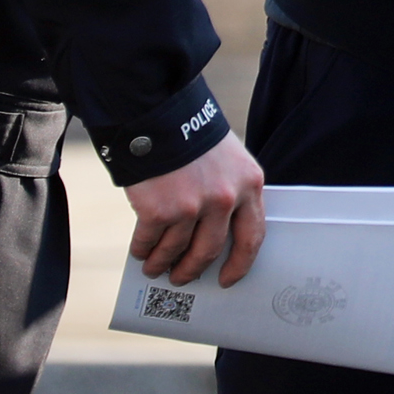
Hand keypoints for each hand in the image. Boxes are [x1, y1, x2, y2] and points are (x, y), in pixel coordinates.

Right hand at [125, 135, 265, 288]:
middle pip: (210, 250)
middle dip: (193, 269)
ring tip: (154, 267)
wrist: (157, 114)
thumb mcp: (228, 158)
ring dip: (163, 264)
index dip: (240, 263)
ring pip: (177, 251)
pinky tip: (140, 250)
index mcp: (248, 184)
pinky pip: (149, 242)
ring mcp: (191, 207)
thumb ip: (228, 191)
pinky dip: (143, 250)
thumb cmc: (191, 134)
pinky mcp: (159, 211)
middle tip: (182, 277)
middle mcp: (224, 199)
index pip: (252, 236)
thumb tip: (212, 234)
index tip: (227, 279)